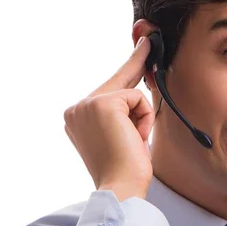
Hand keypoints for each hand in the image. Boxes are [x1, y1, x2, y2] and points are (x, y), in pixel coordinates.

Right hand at [63, 37, 153, 200]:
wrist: (120, 187)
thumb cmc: (124, 168)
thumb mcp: (121, 134)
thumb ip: (123, 111)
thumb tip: (139, 85)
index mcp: (77, 117)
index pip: (108, 88)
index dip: (127, 68)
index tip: (141, 47)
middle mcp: (76, 108)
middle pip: (119, 80)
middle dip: (138, 63)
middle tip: (150, 38)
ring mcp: (87, 104)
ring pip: (131, 93)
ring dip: (141, 118)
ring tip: (132, 141)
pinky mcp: (103, 103)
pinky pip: (138, 99)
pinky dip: (144, 119)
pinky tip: (134, 138)